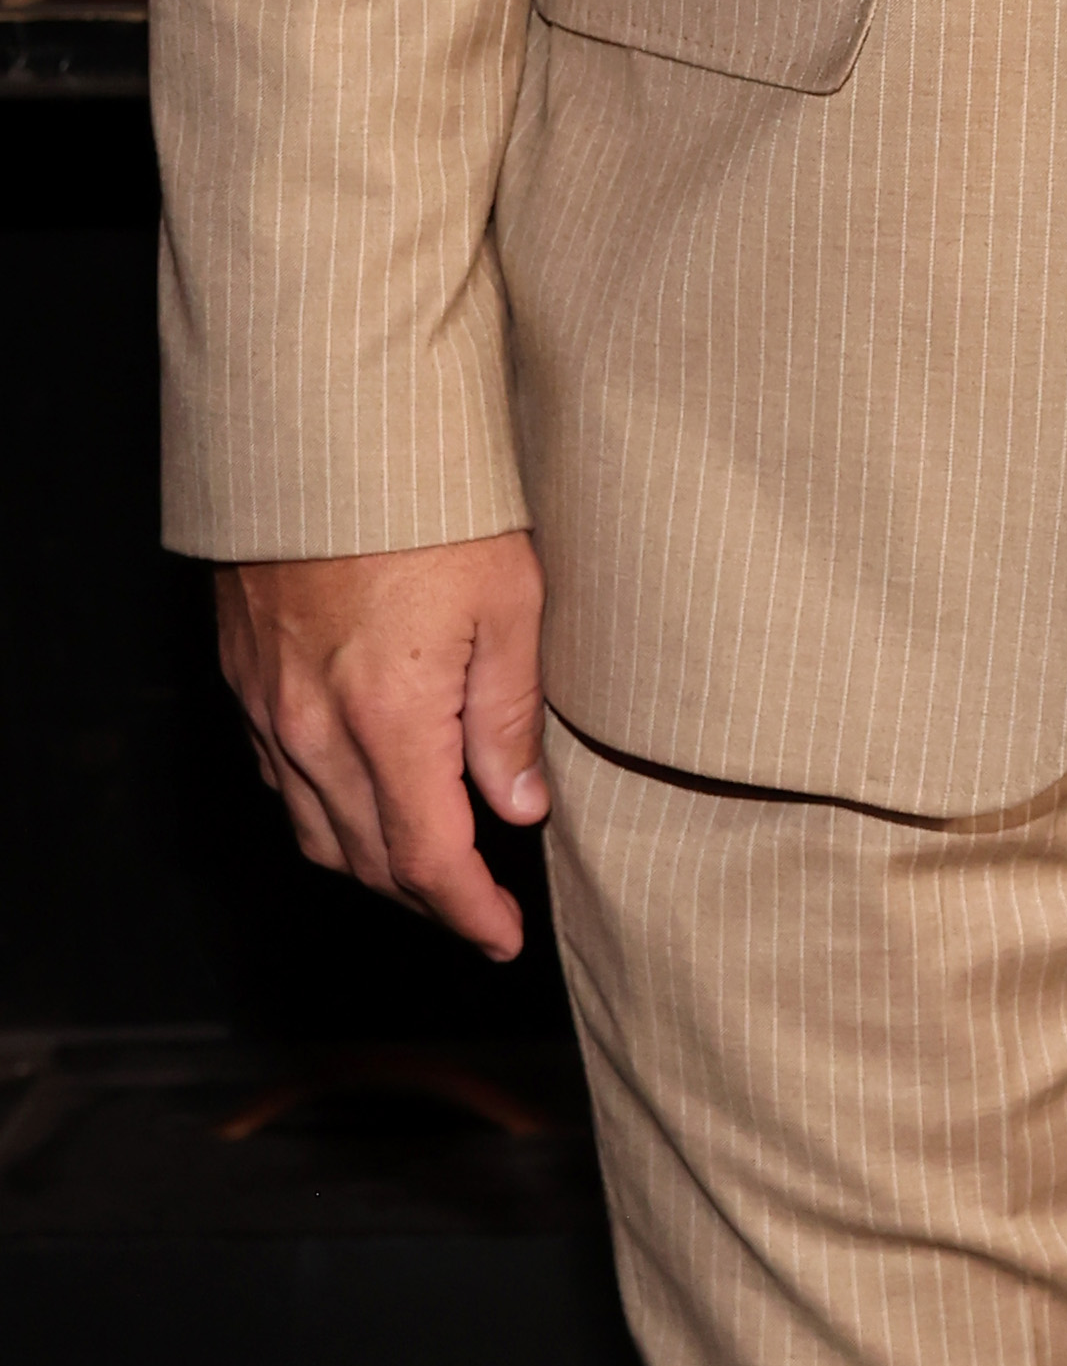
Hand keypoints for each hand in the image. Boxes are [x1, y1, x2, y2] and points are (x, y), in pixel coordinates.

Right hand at [215, 532, 549, 961]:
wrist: (323, 428)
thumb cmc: (430, 501)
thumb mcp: (509, 598)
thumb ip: (509, 715)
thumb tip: (522, 808)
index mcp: (388, 718)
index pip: (427, 859)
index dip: (468, 911)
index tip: (503, 937)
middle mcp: (315, 727)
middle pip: (366, 860)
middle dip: (427, 899)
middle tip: (479, 909)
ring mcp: (270, 705)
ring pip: (314, 830)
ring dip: (372, 865)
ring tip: (428, 867)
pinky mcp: (245, 675)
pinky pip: (281, 778)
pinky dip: (323, 812)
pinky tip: (362, 798)